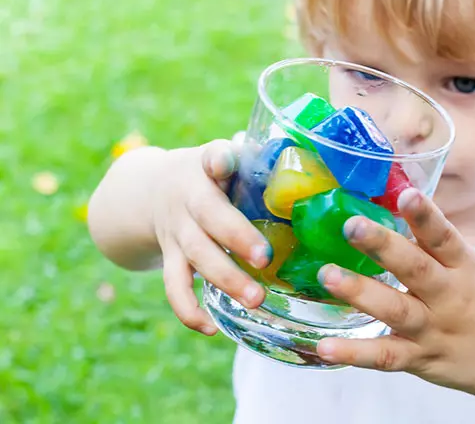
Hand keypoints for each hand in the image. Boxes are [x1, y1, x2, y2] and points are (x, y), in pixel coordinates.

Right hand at [152, 139, 271, 335]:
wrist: (149, 190)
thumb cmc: (208, 175)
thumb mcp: (224, 156)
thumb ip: (257, 161)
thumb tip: (315, 165)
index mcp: (206, 167)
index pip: (211, 157)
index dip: (218, 160)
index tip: (224, 163)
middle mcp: (188, 199)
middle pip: (209, 219)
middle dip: (238, 238)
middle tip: (267, 259)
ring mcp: (177, 231)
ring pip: (195, 257)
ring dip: (226, 280)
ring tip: (256, 300)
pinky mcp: (169, 257)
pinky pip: (174, 287)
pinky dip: (189, 310)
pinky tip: (212, 328)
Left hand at [315, 188, 474, 400]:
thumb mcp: (470, 267)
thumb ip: (432, 244)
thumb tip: (389, 202)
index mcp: (464, 267)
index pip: (445, 236)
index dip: (426, 215)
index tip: (406, 194)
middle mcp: (450, 296)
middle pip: (416, 269)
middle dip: (382, 246)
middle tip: (351, 225)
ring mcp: (434, 330)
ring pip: (396, 311)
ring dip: (361, 292)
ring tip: (328, 275)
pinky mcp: (420, 359)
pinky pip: (385, 356)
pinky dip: (354, 353)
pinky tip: (324, 347)